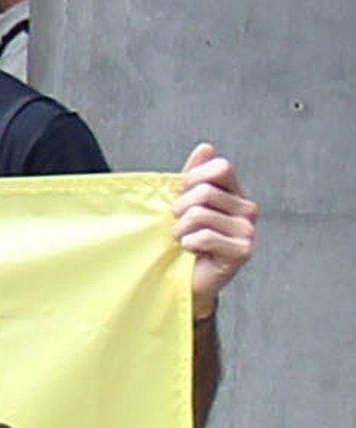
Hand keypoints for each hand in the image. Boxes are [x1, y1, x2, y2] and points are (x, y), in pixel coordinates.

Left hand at [175, 144, 255, 318]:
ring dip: (180, 230)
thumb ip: (194, 175)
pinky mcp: (243, 250)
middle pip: (204, 192)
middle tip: (178, 226)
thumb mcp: (184, 204)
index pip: (220, 167)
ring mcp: (248, 230)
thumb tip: (206, 148)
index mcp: (235, 193)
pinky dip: (188, 244)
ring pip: (200, 214)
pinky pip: (203, 237)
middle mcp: (247, 209)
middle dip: (179, 209)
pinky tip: (191, 251)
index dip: (192, 181)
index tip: (182, 198)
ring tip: (183, 240)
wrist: (185, 280)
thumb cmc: (184, 241)